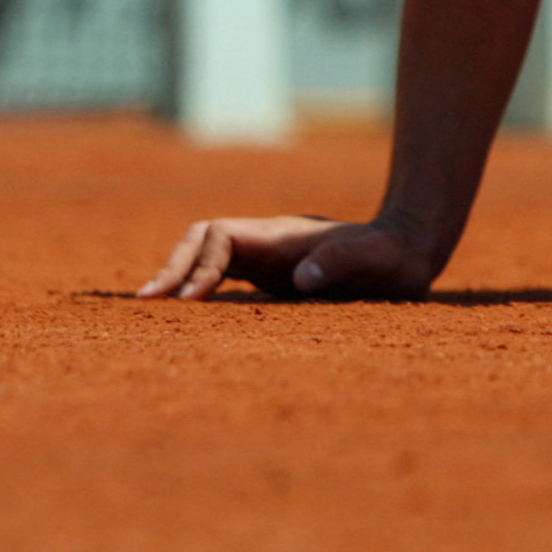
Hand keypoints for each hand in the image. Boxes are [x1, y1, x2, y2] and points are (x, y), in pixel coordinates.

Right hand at [135, 215, 435, 300]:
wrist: (408, 246)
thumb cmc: (395, 257)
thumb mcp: (380, 259)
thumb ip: (343, 262)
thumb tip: (300, 278)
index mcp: (283, 236)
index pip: (222, 237)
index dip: (201, 265)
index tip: (190, 301)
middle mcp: (267, 240)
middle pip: (202, 239)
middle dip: (173, 265)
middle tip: (144, 302)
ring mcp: (266, 255)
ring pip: (205, 254)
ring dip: (178, 275)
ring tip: (147, 307)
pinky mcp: (271, 273)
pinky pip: (221, 273)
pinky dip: (198, 288)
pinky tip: (182, 314)